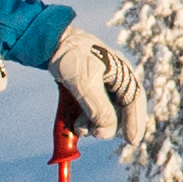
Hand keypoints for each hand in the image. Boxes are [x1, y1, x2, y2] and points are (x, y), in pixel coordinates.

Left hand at [47, 20, 132, 138]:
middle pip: (118, 110)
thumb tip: (108, 131)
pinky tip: (72, 123)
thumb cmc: (70, 55)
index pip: (134, 100)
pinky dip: (82, 118)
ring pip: (101, 112)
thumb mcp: (85, 83)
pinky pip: (88, 109)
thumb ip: (100, 109)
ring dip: (90, 123)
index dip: (135, 121)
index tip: (131, 141)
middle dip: (105, 124)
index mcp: (121, 71)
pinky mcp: (85, 87)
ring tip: (77, 127)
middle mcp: (114, 78)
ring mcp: (100, 83)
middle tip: (93, 134)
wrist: (47, 40)